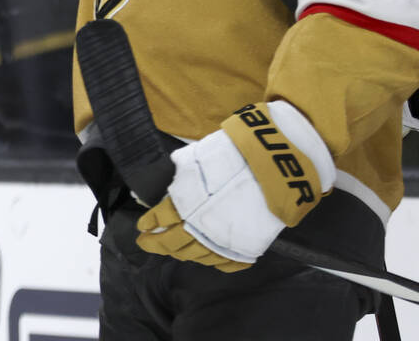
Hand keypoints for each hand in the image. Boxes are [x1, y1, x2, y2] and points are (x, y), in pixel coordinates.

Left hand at [136, 101, 333, 270]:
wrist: (275, 164)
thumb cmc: (234, 155)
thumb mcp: (196, 158)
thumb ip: (180, 174)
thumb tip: (169, 179)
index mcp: (185, 204)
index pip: (159, 219)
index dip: (148, 223)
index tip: (142, 225)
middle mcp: (201, 227)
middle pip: (172, 243)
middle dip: (155, 244)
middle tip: (145, 243)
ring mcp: (224, 241)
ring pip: (195, 255)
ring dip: (180, 253)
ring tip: (171, 250)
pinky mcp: (246, 247)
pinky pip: (225, 262)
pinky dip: (213, 262)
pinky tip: (206, 259)